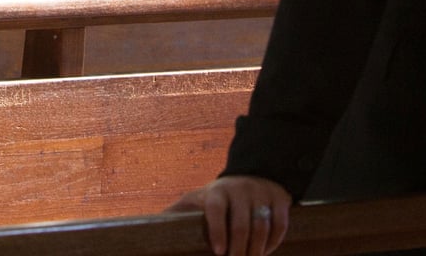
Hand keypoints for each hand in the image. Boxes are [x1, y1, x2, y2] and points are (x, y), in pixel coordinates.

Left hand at [167, 175, 288, 255]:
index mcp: (218, 191)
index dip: (218, 231)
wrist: (251, 176)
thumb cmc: (217, 197)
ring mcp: (262, 192)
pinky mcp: (280, 198)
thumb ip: (175, 215)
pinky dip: (274, 242)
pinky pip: (280, 224)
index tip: (219, 252)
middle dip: (240, 250)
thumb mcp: (195, 201)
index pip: (217, 209)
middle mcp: (241, 189)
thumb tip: (145, 229)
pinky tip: (265, 252)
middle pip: (243, 224)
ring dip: (258, 250)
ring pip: (263, 226)